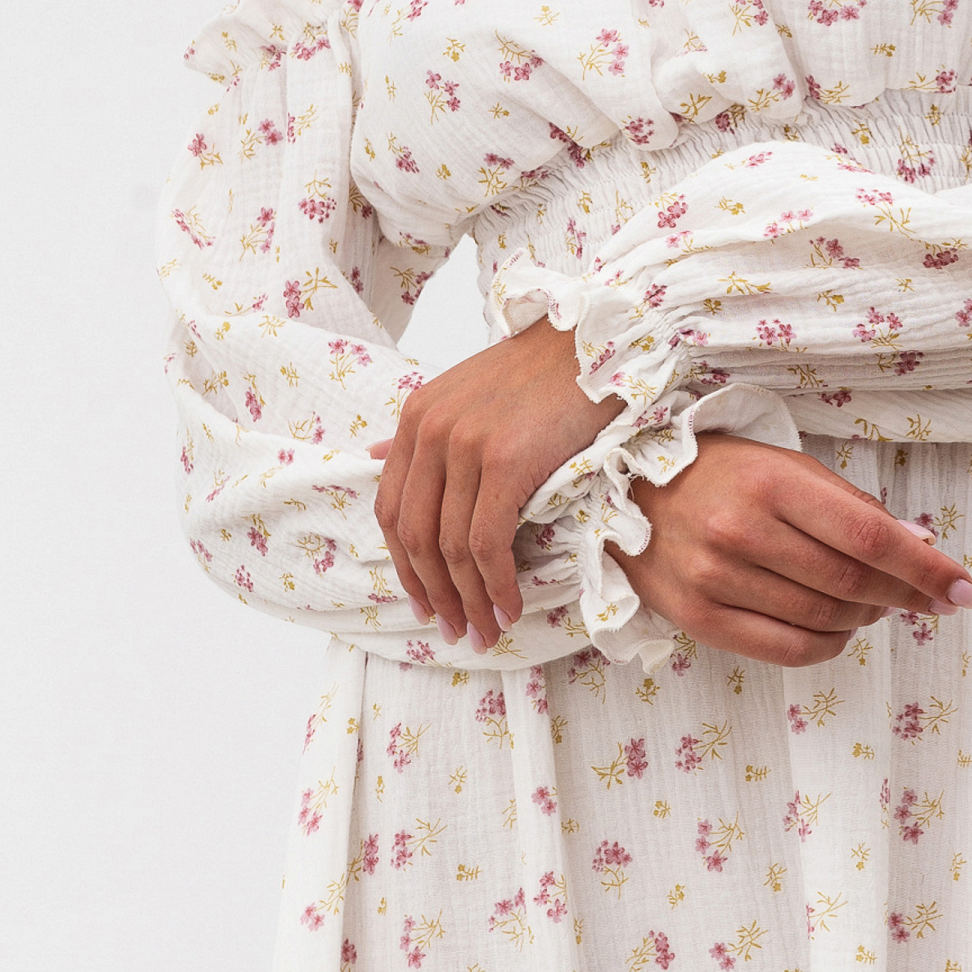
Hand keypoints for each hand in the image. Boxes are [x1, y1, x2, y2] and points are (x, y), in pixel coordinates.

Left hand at [369, 316, 621, 647]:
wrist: (597, 340)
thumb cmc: (543, 372)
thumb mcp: (466, 393)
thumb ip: (422, 431)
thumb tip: (373, 456)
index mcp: (416, 416)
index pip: (392, 510)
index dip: (405, 566)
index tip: (425, 602)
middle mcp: (430, 430)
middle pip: (415, 535)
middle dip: (433, 593)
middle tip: (454, 630)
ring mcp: (465, 444)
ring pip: (450, 546)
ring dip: (467, 600)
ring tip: (485, 631)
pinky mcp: (505, 459)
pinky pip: (488, 541)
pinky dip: (496, 583)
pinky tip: (509, 605)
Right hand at [605, 432, 971, 665]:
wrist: (626, 489)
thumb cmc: (720, 472)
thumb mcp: (786, 466)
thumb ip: (852, 506)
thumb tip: (921, 544)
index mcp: (771, 482)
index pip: (869, 537)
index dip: (925, 569)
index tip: (964, 590)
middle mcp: (740, 531)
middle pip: (851, 583)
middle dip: (904, 596)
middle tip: (929, 598)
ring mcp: (715, 580)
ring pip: (824, 619)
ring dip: (867, 617)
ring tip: (876, 603)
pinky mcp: (699, 619)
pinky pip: (787, 650)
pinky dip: (829, 644)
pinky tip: (840, 627)